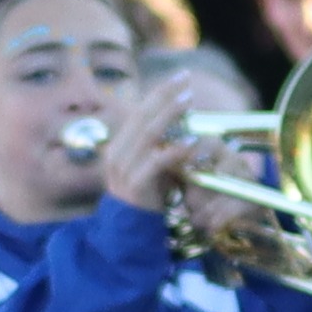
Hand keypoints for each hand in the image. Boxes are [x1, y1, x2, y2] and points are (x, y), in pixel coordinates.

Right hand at [97, 70, 205, 218]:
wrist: (128, 232)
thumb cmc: (145, 198)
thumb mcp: (151, 168)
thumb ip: (161, 148)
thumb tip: (185, 128)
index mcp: (120, 146)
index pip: (140, 112)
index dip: (160, 93)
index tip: (180, 78)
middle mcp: (118, 153)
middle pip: (142, 116)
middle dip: (165, 96)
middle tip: (185, 79)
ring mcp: (124, 168)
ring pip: (148, 134)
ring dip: (170, 115)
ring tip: (189, 101)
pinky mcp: (136, 184)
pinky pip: (157, 162)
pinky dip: (176, 150)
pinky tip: (193, 141)